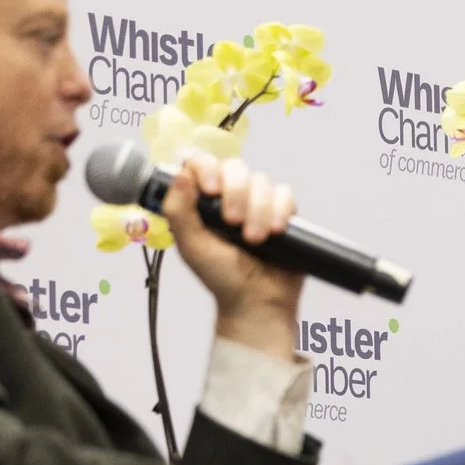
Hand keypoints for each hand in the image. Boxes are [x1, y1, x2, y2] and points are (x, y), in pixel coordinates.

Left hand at [162, 153, 305, 358]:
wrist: (257, 301)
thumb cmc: (221, 277)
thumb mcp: (191, 247)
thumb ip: (179, 211)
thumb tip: (181, 174)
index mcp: (202, 201)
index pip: (201, 163)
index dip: (206, 168)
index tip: (210, 191)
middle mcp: (229, 196)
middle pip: (235, 166)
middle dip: (236, 193)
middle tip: (233, 223)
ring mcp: (257, 202)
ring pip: (261, 180)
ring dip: (258, 210)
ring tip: (255, 240)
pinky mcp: (282, 211)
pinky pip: (285, 194)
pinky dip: (281, 210)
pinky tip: (276, 231)